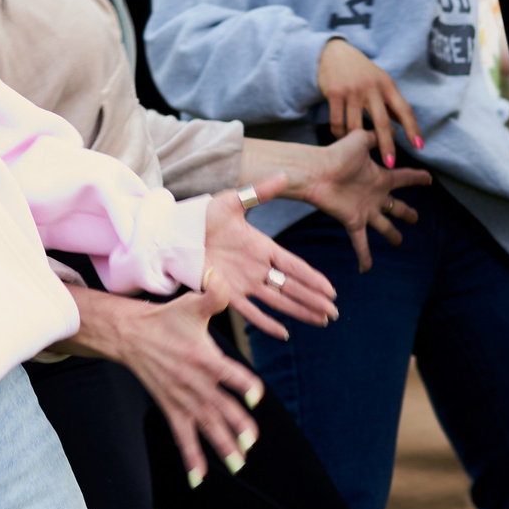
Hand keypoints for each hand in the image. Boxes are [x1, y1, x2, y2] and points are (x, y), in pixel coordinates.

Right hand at [58, 283, 261, 484]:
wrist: (131, 335)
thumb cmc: (167, 319)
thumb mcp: (191, 304)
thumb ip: (211, 294)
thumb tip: (221, 276)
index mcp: (204, 357)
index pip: (228, 372)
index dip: (243, 383)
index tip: (256, 395)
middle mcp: (195, 382)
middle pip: (219, 407)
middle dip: (235, 426)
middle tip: (250, 442)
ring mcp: (183, 398)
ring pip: (206, 426)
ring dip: (222, 446)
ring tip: (238, 466)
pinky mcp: (172, 408)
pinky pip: (182, 436)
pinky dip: (191, 458)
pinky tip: (199, 479)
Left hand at [203, 178, 338, 339]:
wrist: (175, 233)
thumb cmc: (203, 216)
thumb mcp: (232, 201)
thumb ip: (259, 193)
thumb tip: (284, 175)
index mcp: (262, 247)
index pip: (294, 266)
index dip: (313, 278)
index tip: (332, 290)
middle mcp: (256, 268)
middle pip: (291, 287)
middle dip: (313, 300)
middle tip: (334, 313)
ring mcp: (243, 283)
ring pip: (277, 301)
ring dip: (299, 311)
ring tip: (320, 321)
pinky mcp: (225, 293)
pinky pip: (250, 311)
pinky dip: (265, 323)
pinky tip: (283, 334)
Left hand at [291, 130, 429, 270]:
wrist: (316, 171)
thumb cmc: (336, 154)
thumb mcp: (361, 139)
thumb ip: (377, 136)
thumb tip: (392, 127)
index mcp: (379, 177)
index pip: (404, 178)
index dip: (417, 178)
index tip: (429, 179)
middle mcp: (374, 195)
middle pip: (397, 207)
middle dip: (407, 213)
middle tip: (415, 218)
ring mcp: (365, 210)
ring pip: (385, 227)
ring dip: (392, 235)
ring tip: (398, 241)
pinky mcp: (353, 221)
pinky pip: (361, 243)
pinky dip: (364, 257)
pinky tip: (365, 269)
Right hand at [318, 38, 421, 167]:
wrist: (333, 53)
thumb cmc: (361, 71)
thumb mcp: (380, 82)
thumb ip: (390, 103)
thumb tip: (402, 127)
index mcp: (387, 85)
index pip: (404, 109)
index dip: (413, 129)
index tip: (419, 147)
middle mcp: (371, 87)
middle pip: (382, 122)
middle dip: (387, 145)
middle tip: (391, 164)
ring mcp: (352, 90)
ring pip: (356, 126)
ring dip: (357, 143)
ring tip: (359, 154)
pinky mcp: (333, 93)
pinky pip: (337, 121)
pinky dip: (340, 134)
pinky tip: (342, 140)